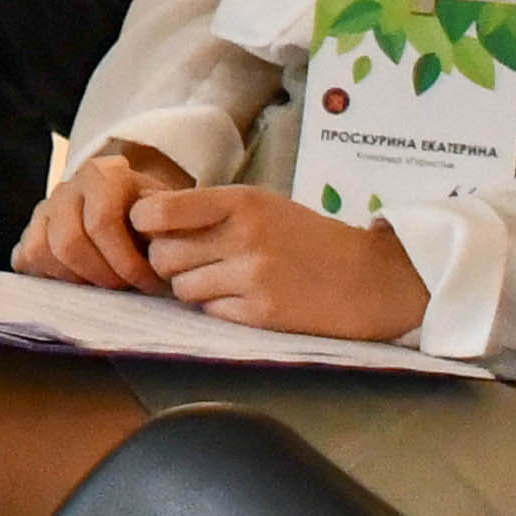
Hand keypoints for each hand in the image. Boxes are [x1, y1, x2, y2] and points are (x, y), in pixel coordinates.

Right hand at [19, 142, 194, 294]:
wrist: (136, 205)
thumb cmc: (155, 218)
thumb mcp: (169, 215)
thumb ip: (166, 229)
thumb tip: (160, 258)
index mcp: (103, 175)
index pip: (102, 223)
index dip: (126, 261)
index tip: (149, 282)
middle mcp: (68, 186)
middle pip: (69, 242)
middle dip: (101, 275)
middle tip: (127, 288)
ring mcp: (45, 208)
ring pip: (42, 252)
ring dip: (76, 279)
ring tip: (106, 286)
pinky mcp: (30, 230)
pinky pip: (26, 258)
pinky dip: (49, 277)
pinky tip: (80, 282)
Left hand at [126, 185, 427, 341]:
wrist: (371, 278)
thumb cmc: (308, 238)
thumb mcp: (263, 205)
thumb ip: (210, 210)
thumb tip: (144, 221)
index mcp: (242, 201)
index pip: (160, 211)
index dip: (144, 223)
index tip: (149, 228)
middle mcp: (245, 236)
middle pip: (163, 255)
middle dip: (168, 261)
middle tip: (191, 260)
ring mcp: (254, 277)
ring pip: (182, 288)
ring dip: (193, 287)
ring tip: (224, 278)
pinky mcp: (262, 313)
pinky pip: (210, 312)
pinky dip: (219, 308)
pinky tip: (246, 297)